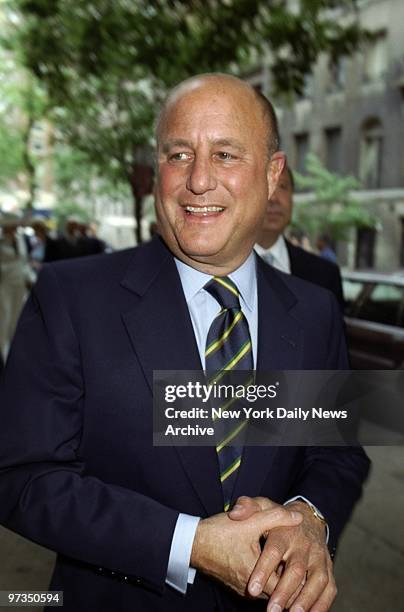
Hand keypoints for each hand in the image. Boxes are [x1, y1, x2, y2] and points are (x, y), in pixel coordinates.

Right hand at [190, 506, 301, 596]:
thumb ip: (275, 517)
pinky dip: (267, 582)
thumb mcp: (249, 520)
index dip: (299, 581)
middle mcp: (248, 588)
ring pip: (268, 592)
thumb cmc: (219, 532)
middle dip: (290, 584)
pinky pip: (257, 589)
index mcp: (254, 574)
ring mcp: (242, 588)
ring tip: (291, 570)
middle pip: (278, 593)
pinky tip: (274, 569)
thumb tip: (298, 517)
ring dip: (278, 583)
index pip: (286, 589)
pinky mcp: (236, 586)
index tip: (309, 572)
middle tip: (304, 572)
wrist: (192, 542)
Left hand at [229, 496, 335, 610]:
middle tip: (271, 610)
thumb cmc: (278, 518)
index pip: (274, 550)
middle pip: (296, 569)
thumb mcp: (261, 506)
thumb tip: (235, 514)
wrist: (308, 518)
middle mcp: (305, 545)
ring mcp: (319, 557)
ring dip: (306, 600)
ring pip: (316, 579)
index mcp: (286, 531)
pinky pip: (329, 587)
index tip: (251, 588)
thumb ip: (247, 507)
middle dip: (284, 592)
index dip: (263, 570)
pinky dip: (322, 603)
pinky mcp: (328, 568)